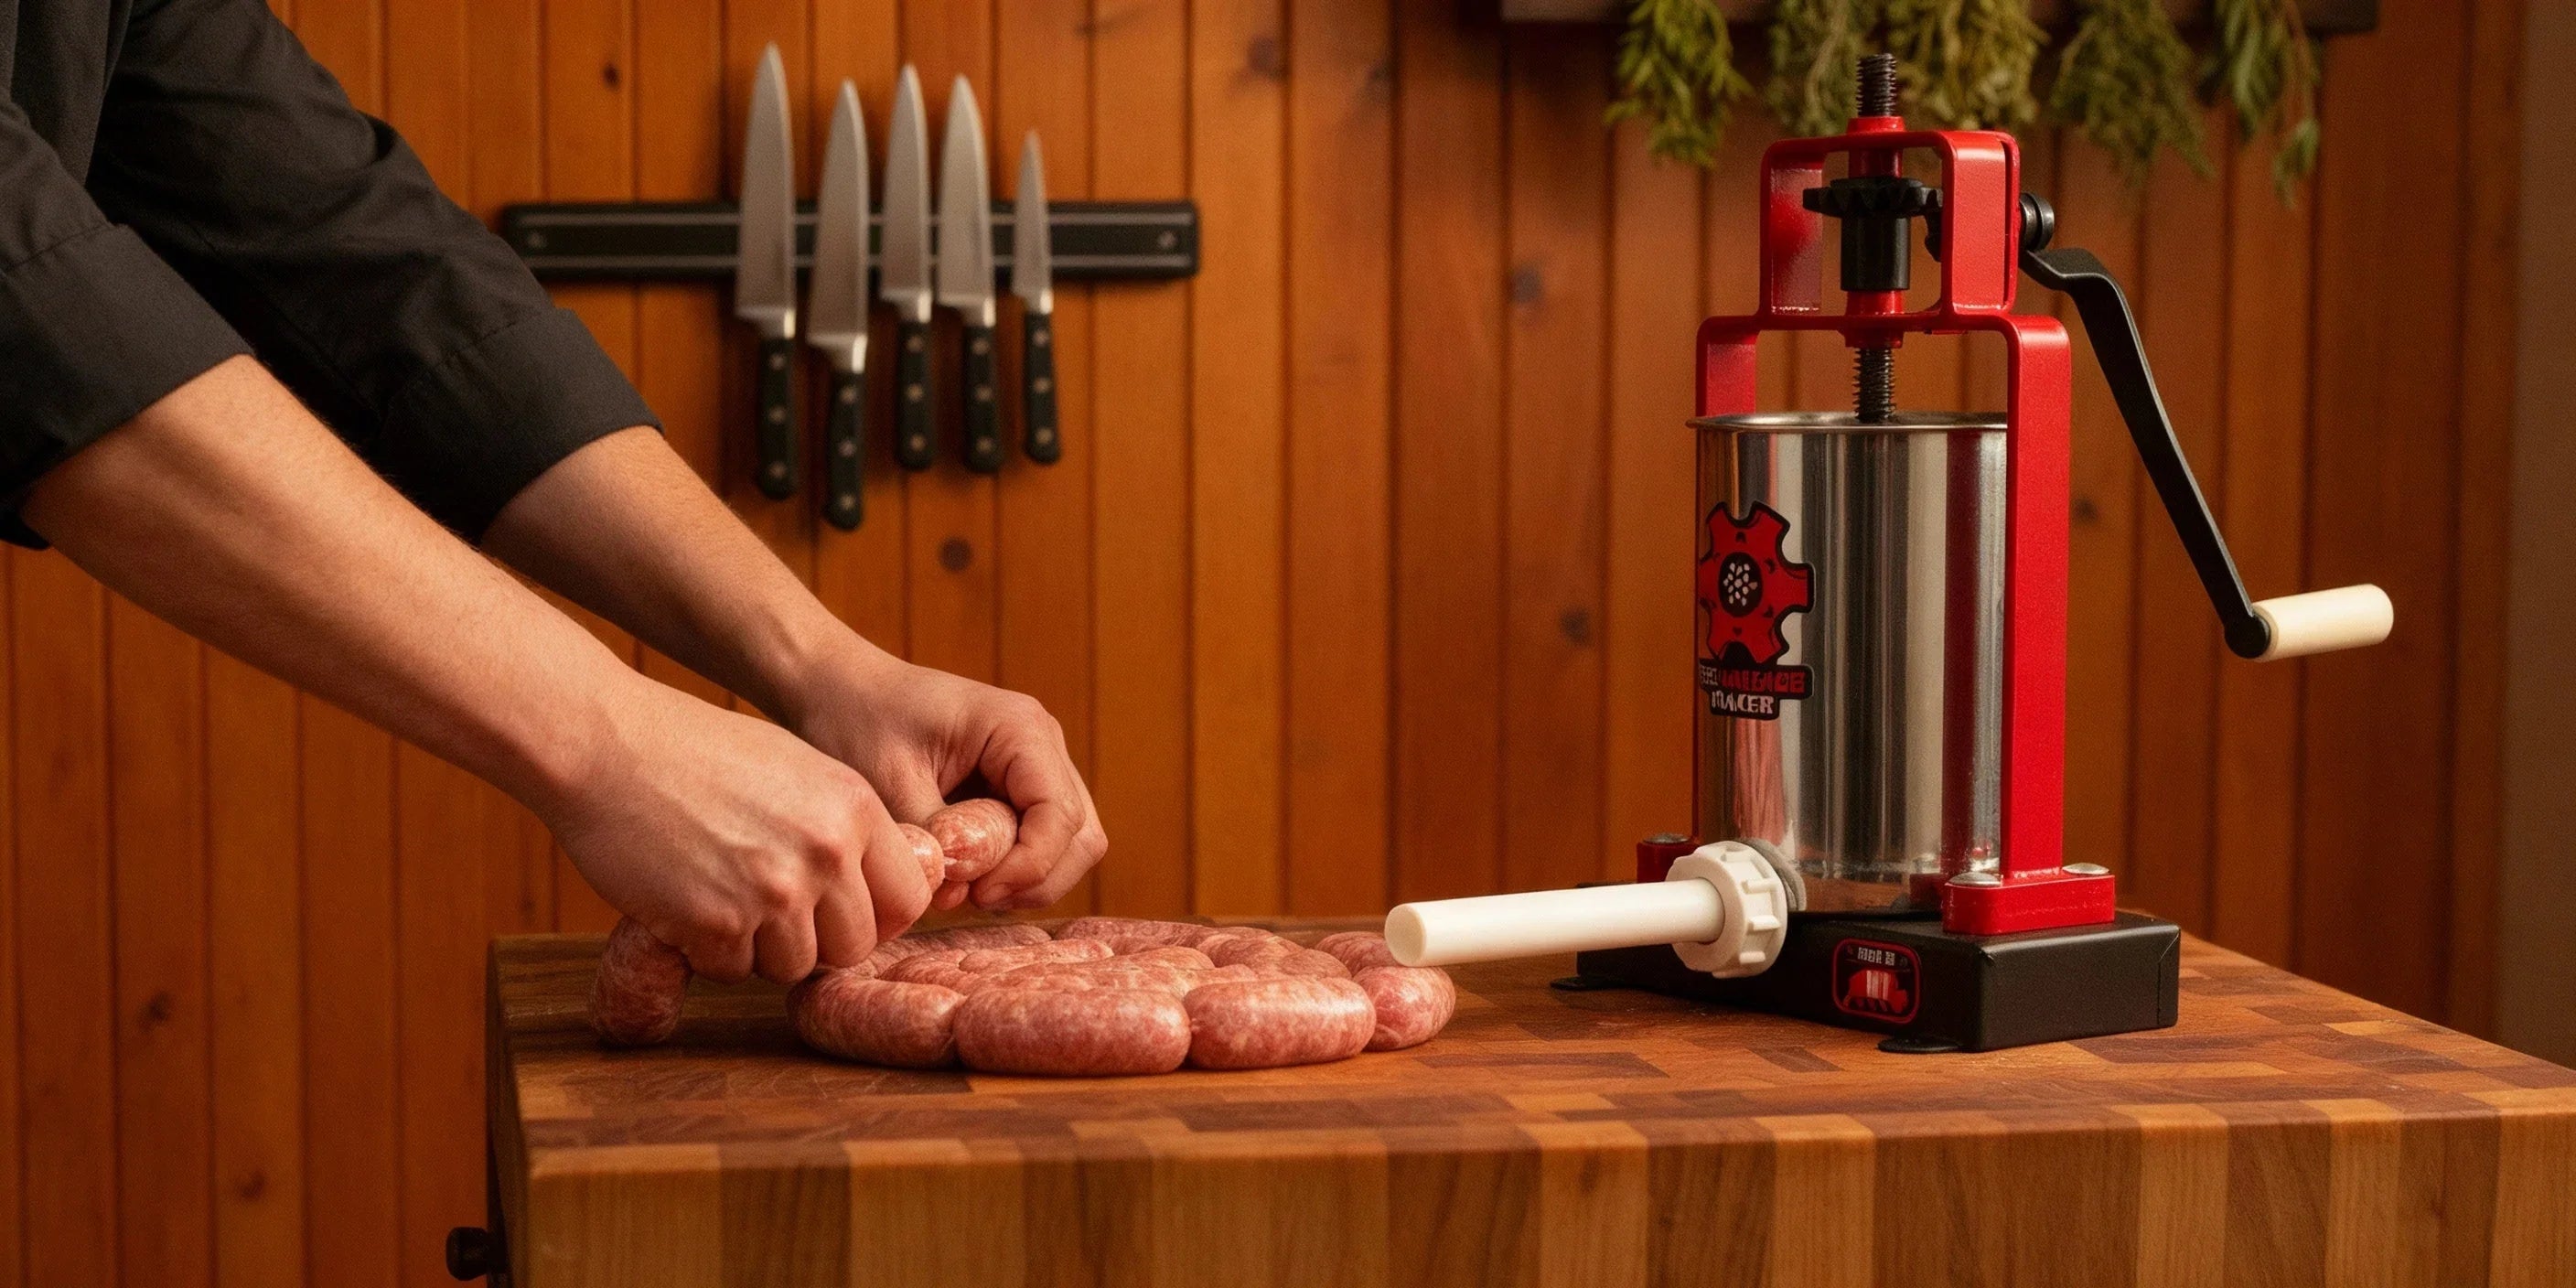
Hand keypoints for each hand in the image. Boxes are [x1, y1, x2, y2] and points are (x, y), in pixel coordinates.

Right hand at [543, 678, 933, 983]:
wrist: (608, 744)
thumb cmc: (698, 752)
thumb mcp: (800, 768)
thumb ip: (844, 826)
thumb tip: (876, 885)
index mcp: (855, 807)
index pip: (909, 897)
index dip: (877, 914)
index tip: (844, 912)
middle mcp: (825, 851)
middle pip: (856, 945)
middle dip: (819, 940)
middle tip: (774, 913)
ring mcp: (772, 890)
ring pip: (795, 965)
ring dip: (761, 947)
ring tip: (724, 894)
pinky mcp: (715, 922)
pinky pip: (733, 968)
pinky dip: (710, 950)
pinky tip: (687, 901)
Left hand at [785, 644, 1106, 910]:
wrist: (839, 688)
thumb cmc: (859, 720)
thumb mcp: (887, 782)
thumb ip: (933, 839)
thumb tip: (962, 892)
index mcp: (1020, 729)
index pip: (1059, 816)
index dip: (1029, 867)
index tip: (976, 894)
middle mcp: (1042, 745)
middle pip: (1081, 836)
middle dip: (1034, 879)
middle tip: (972, 897)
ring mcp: (1036, 767)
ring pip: (1070, 845)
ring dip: (1026, 878)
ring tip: (964, 887)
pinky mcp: (1018, 788)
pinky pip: (1042, 841)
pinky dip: (1014, 869)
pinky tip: (965, 874)